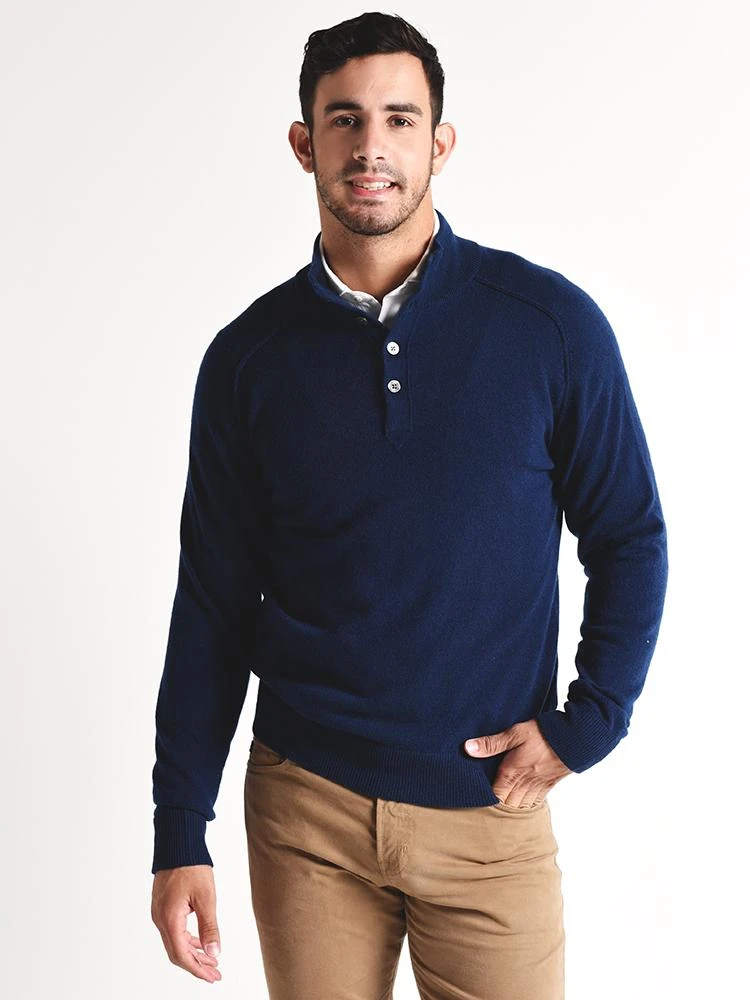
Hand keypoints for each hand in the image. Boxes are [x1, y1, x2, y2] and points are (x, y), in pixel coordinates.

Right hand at [151, 864, 221, 982]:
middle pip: (177, 952)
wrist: (178, 844)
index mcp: (170, 919)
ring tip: (211, 960)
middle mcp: (160, 919)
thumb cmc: (191, 866)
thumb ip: (209, 927)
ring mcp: (159, 913)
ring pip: (175, 942)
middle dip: (196, 965)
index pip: (182, 955)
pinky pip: (173, 931)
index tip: (212, 977)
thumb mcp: (206, 897)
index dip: (197, 969)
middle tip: (215, 973)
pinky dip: (187, 940)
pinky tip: (200, 942)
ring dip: (193, 953)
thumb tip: (214, 952)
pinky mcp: (162, 907)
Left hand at [464, 719, 572, 807]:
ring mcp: (538, 787)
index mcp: (512, 773)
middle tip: (485, 812)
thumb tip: (467, 748)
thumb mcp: (515, 733)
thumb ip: (492, 743)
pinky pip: (535, 804)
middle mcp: (524, 784)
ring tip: (500, 813)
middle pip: (506, 806)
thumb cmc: (544, 733)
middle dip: (496, 810)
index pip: (494, 796)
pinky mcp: (549, 786)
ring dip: (510, 811)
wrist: (575, 739)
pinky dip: (526, 808)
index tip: (476, 802)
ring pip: (520, 808)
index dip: (484, 802)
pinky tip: (521, 806)